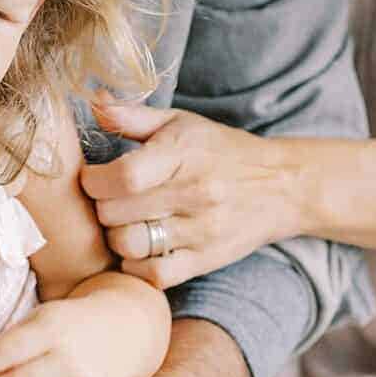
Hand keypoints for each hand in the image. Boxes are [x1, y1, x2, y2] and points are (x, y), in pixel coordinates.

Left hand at [83, 95, 301, 284]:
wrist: (282, 186)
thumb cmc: (221, 150)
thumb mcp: (181, 122)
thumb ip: (134, 115)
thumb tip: (96, 102)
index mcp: (183, 153)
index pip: (122, 177)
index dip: (93, 181)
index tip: (93, 178)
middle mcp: (195, 193)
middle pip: (116, 213)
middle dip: (100, 207)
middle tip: (107, 201)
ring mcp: (202, 230)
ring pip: (129, 246)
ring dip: (115, 237)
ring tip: (123, 224)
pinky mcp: (206, 260)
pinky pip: (154, 274)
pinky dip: (137, 265)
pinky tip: (141, 249)